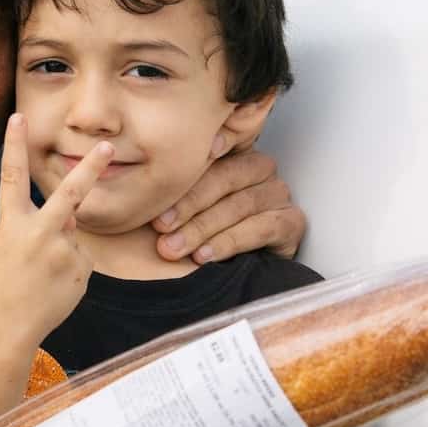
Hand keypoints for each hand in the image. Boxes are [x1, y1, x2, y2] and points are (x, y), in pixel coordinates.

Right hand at [0, 114, 113, 346]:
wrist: (4, 328)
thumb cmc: (1, 287)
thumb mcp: (10, 248)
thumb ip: (42, 227)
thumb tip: (72, 219)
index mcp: (12, 225)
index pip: (13, 177)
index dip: (15, 145)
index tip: (19, 117)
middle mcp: (40, 234)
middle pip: (70, 194)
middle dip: (90, 168)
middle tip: (106, 146)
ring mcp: (64, 253)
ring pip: (74, 240)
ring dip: (63, 254)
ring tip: (42, 279)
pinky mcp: (81, 272)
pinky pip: (81, 263)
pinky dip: (70, 273)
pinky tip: (52, 289)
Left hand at [152, 145, 305, 263]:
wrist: (244, 271)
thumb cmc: (202, 232)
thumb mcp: (185, 208)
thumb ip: (171, 189)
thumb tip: (135, 183)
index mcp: (232, 154)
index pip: (210, 156)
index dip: (189, 165)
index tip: (166, 173)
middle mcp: (259, 169)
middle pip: (225, 178)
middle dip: (188, 204)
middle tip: (159, 227)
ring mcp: (278, 193)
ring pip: (240, 205)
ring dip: (203, 228)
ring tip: (174, 248)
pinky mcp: (292, 222)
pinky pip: (261, 228)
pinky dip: (230, 242)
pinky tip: (205, 256)